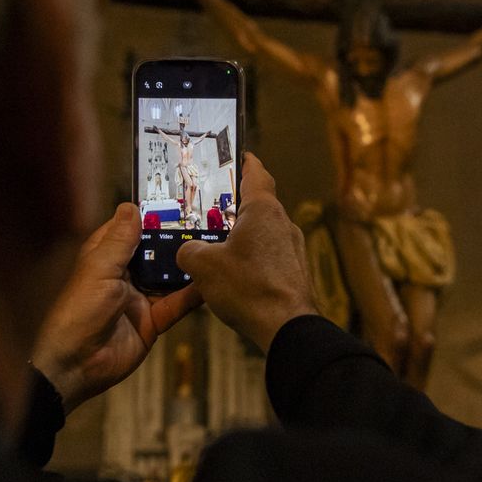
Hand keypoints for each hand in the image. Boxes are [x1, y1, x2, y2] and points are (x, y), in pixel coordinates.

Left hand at [32, 203, 201, 412]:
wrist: (77, 365)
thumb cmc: (79, 312)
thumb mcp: (99, 270)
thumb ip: (118, 241)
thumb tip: (130, 206)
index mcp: (105, 257)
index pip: (130, 229)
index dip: (150, 216)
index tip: (178, 200)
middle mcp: (124, 274)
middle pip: (155, 251)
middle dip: (176, 239)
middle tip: (209, 222)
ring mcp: (140, 297)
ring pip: (169, 277)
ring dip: (188, 266)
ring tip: (215, 248)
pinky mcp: (153, 321)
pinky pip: (177, 304)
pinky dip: (192, 295)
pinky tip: (210, 282)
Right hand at [176, 154, 318, 351]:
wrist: (287, 327)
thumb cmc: (249, 288)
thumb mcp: (204, 266)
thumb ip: (190, 251)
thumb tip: (188, 251)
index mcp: (263, 210)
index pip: (256, 172)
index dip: (244, 161)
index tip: (237, 154)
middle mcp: (283, 224)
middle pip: (258, 205)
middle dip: (234, 205)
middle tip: (210, 208)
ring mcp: (292, 249)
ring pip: (263, 233)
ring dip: (242, 235)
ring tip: (216, 245)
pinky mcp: (294, 272)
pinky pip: (269, 256)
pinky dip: (251, 258)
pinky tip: (233, 274)